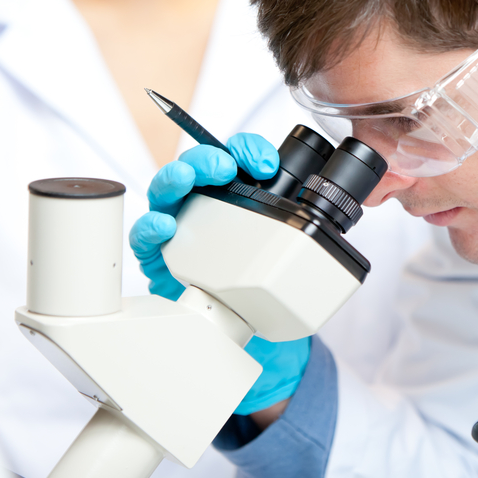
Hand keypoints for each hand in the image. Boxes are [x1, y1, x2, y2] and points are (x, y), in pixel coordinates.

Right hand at [129, 134, 308, 417]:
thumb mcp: (287, 249)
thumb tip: (332, 222)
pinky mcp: (160, 257)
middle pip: (195, 167)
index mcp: (235, 194)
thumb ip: (302, 229)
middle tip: (225, 167)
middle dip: (207, 158)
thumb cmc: (262, 279)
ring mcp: (179, 228)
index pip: (235, 157)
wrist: (251, 328)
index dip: (246, 150)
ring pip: (166, 191)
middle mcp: (203, 205)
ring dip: (175, 178)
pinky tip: (165, 225)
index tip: (266, 162)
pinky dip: (150, 227)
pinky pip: (145, 238)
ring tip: (188, 179)